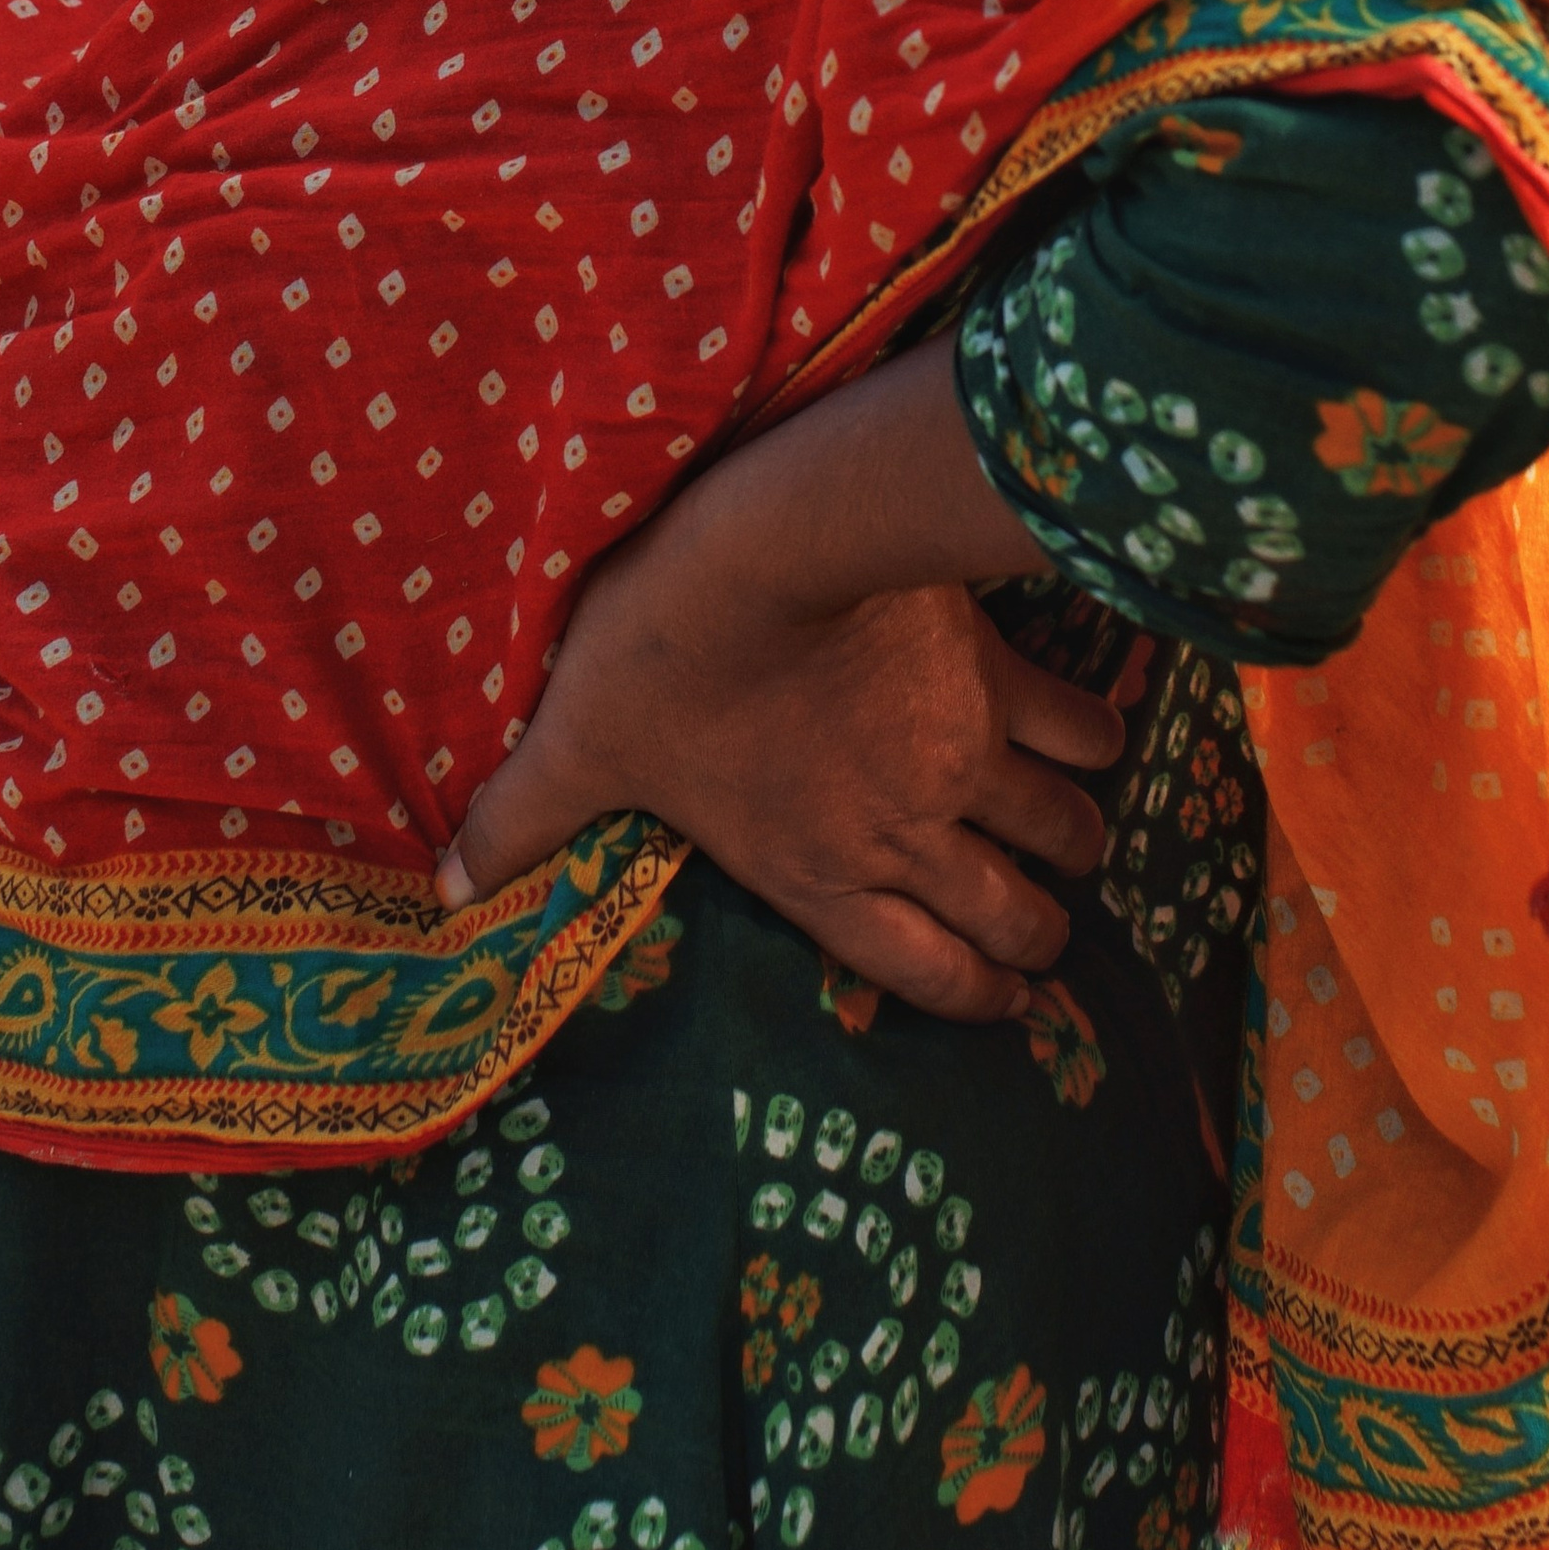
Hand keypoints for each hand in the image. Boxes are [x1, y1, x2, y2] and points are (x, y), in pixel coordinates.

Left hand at [437, 339, 1126, 1020]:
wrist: (762, 549)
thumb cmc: (662, 656)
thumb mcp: (578, 746)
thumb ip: (524, 822)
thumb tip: (446, 888)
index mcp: (814, 869)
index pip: (922, 970)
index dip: (976, 997)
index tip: (1009, 1001)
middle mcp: (903, 832)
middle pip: (1008, 915)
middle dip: (1036, 936)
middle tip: (1046, 934)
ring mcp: (961, 757)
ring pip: (1057, 832)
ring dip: (1074, 846)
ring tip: (1080, 843)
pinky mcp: (995, 676)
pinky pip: (1077, 725)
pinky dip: (1097, 739)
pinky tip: (1102, 737)